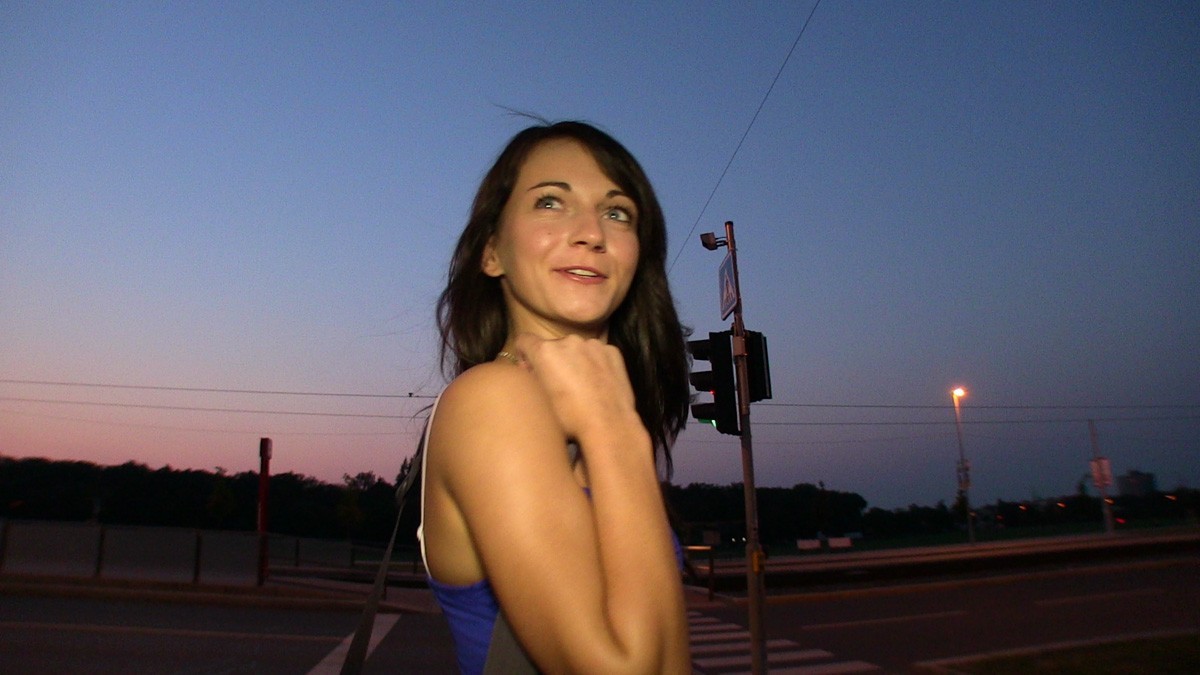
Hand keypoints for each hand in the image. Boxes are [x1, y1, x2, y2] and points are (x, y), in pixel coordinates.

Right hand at [510, 333, 638, 442]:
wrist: (609, 425)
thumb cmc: (569, 419)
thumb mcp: (539, 400)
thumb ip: (531, 378)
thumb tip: (532, 369)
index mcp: (546, 351)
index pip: (524, 340)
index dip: (523, 354)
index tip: (531, 369)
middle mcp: (569, 341)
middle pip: (553, 346)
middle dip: (552, 361)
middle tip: (559, 384)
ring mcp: (594, 344)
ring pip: (577, 349)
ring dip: (575, 361)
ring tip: (582, 386)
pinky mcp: (613, 351)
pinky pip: (597, 353)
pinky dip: (595, 363)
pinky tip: (599, 383)